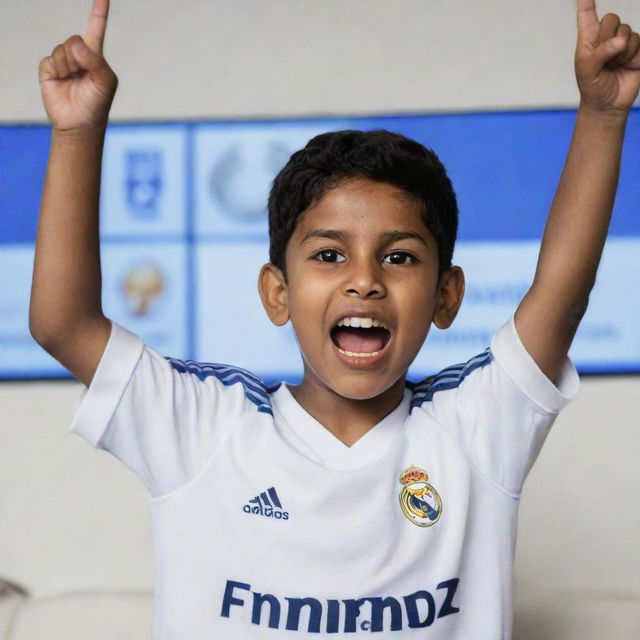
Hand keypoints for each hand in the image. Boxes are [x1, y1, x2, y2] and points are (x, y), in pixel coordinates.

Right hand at [39, 0, 117, 132]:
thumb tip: (76, 44)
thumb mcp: (105, 82)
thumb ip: (95, 60)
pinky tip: (61, 83)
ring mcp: (63, 62)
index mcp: (96, 56)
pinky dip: (56, 72)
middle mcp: (79, 56)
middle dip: (78, 59)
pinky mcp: (48, 70)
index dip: (99, 11)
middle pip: (73, 40)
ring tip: (73, 83)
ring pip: (61, 50)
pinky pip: (49, 61)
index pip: (96, 29)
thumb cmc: (97, 104)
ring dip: (68, 68)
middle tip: (83, 78)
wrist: (78, 124)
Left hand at [575, 0, 639, 115]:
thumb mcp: (588, 72)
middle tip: (604, 58)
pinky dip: (631, 56)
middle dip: (608, 37)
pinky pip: (638, 41)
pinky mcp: (637, 49)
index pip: (586, 13)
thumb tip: (620, 42)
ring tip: (614, 65)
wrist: (608, 104)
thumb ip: (600, 54)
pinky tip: (625, 65)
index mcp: (587, 38)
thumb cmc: (592, 87)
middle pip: (612, 18)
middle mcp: (605, 36)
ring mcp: (622, 41)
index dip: (586, 1)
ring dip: (620, 51)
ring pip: (626, 31)